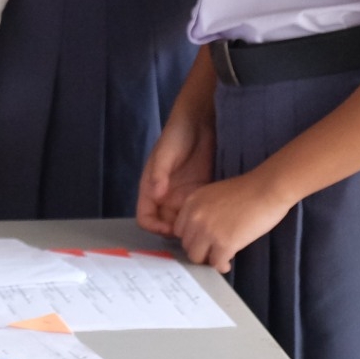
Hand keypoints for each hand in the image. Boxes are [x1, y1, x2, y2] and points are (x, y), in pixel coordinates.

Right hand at [137, 103, 215, 237]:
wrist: (199, 123)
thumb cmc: (176, 136)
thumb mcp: (165, 154)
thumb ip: (159, 175)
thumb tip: (156, 195)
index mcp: (151, 189)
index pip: (146, 218)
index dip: (155, 227)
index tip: (171, 230)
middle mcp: (165, 196)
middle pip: (165, 225)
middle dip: (176, 234)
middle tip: (192, 235)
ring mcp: (183, 195)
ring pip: (183, 222)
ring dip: (191, 229)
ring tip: (204, 231)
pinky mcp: (199, 193)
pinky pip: (197, 213)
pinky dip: (202, 220)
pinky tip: (213, 221)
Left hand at [173, 172, 292, 272]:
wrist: (267, 190)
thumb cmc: (247, 190)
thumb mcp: (213, 195)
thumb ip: (203, 210)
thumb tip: (202, 231)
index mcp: (191, 203)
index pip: (179, 230)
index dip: (191, 237)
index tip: (202, 241)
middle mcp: (194, 217)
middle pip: (186, 244)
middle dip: (199, 249)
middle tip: (212, 252)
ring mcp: (207, 231)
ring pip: (196, 257)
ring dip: (208, 259)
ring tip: (219, 258)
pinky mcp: (224, 244)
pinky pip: (215, 263)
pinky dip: (221, 266)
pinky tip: (227, 264)